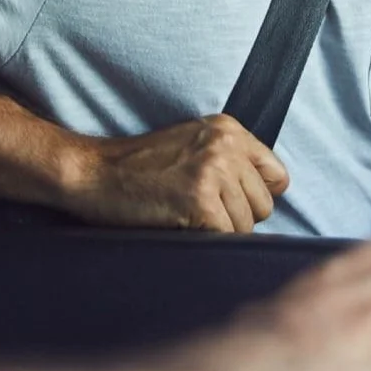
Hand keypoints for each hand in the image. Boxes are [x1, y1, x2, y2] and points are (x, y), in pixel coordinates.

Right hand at [65, 115, 288, 230]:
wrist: (93, 173)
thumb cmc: (139, 168)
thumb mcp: (192, 146)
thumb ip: (231, 161)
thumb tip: (271, 196)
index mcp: (228, 129)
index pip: (276, 176)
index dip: (254, 197)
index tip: (226, 202)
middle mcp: (226, 146)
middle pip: (263, 205)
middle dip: (235, 217)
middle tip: (195, 210)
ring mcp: (214, 172)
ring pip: (246, 226)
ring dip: (218, 232)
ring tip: (182, 214)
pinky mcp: (201, 201)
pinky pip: (225, 238)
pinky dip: (204, 241)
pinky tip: (177, 224)